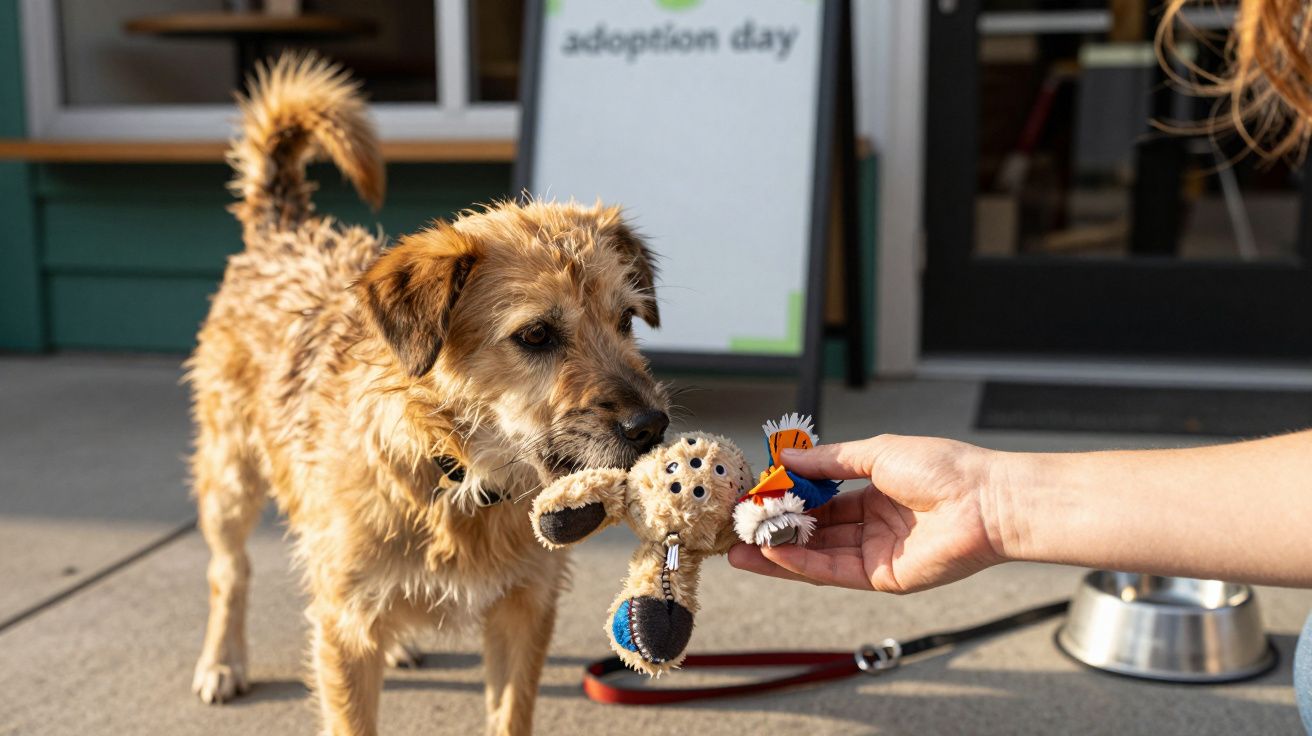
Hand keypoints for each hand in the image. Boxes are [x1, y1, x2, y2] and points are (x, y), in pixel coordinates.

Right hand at [728, 435, 1005, 593]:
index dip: (788, 499)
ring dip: (777, 551)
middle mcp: (873, 526)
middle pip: (813, 532)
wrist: (985, 501)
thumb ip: (830, 461)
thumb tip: (789, 458)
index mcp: (875, 494)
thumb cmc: (945, 469)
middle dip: (774, 530)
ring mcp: (875, 553)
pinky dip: (800, 563)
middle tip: (739, 529)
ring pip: (816, 555)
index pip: (821, 500)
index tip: (756, 497)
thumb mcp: (876, 453)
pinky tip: (772, 552)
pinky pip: (832, 571)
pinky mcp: (881, 577)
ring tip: (741, 548)